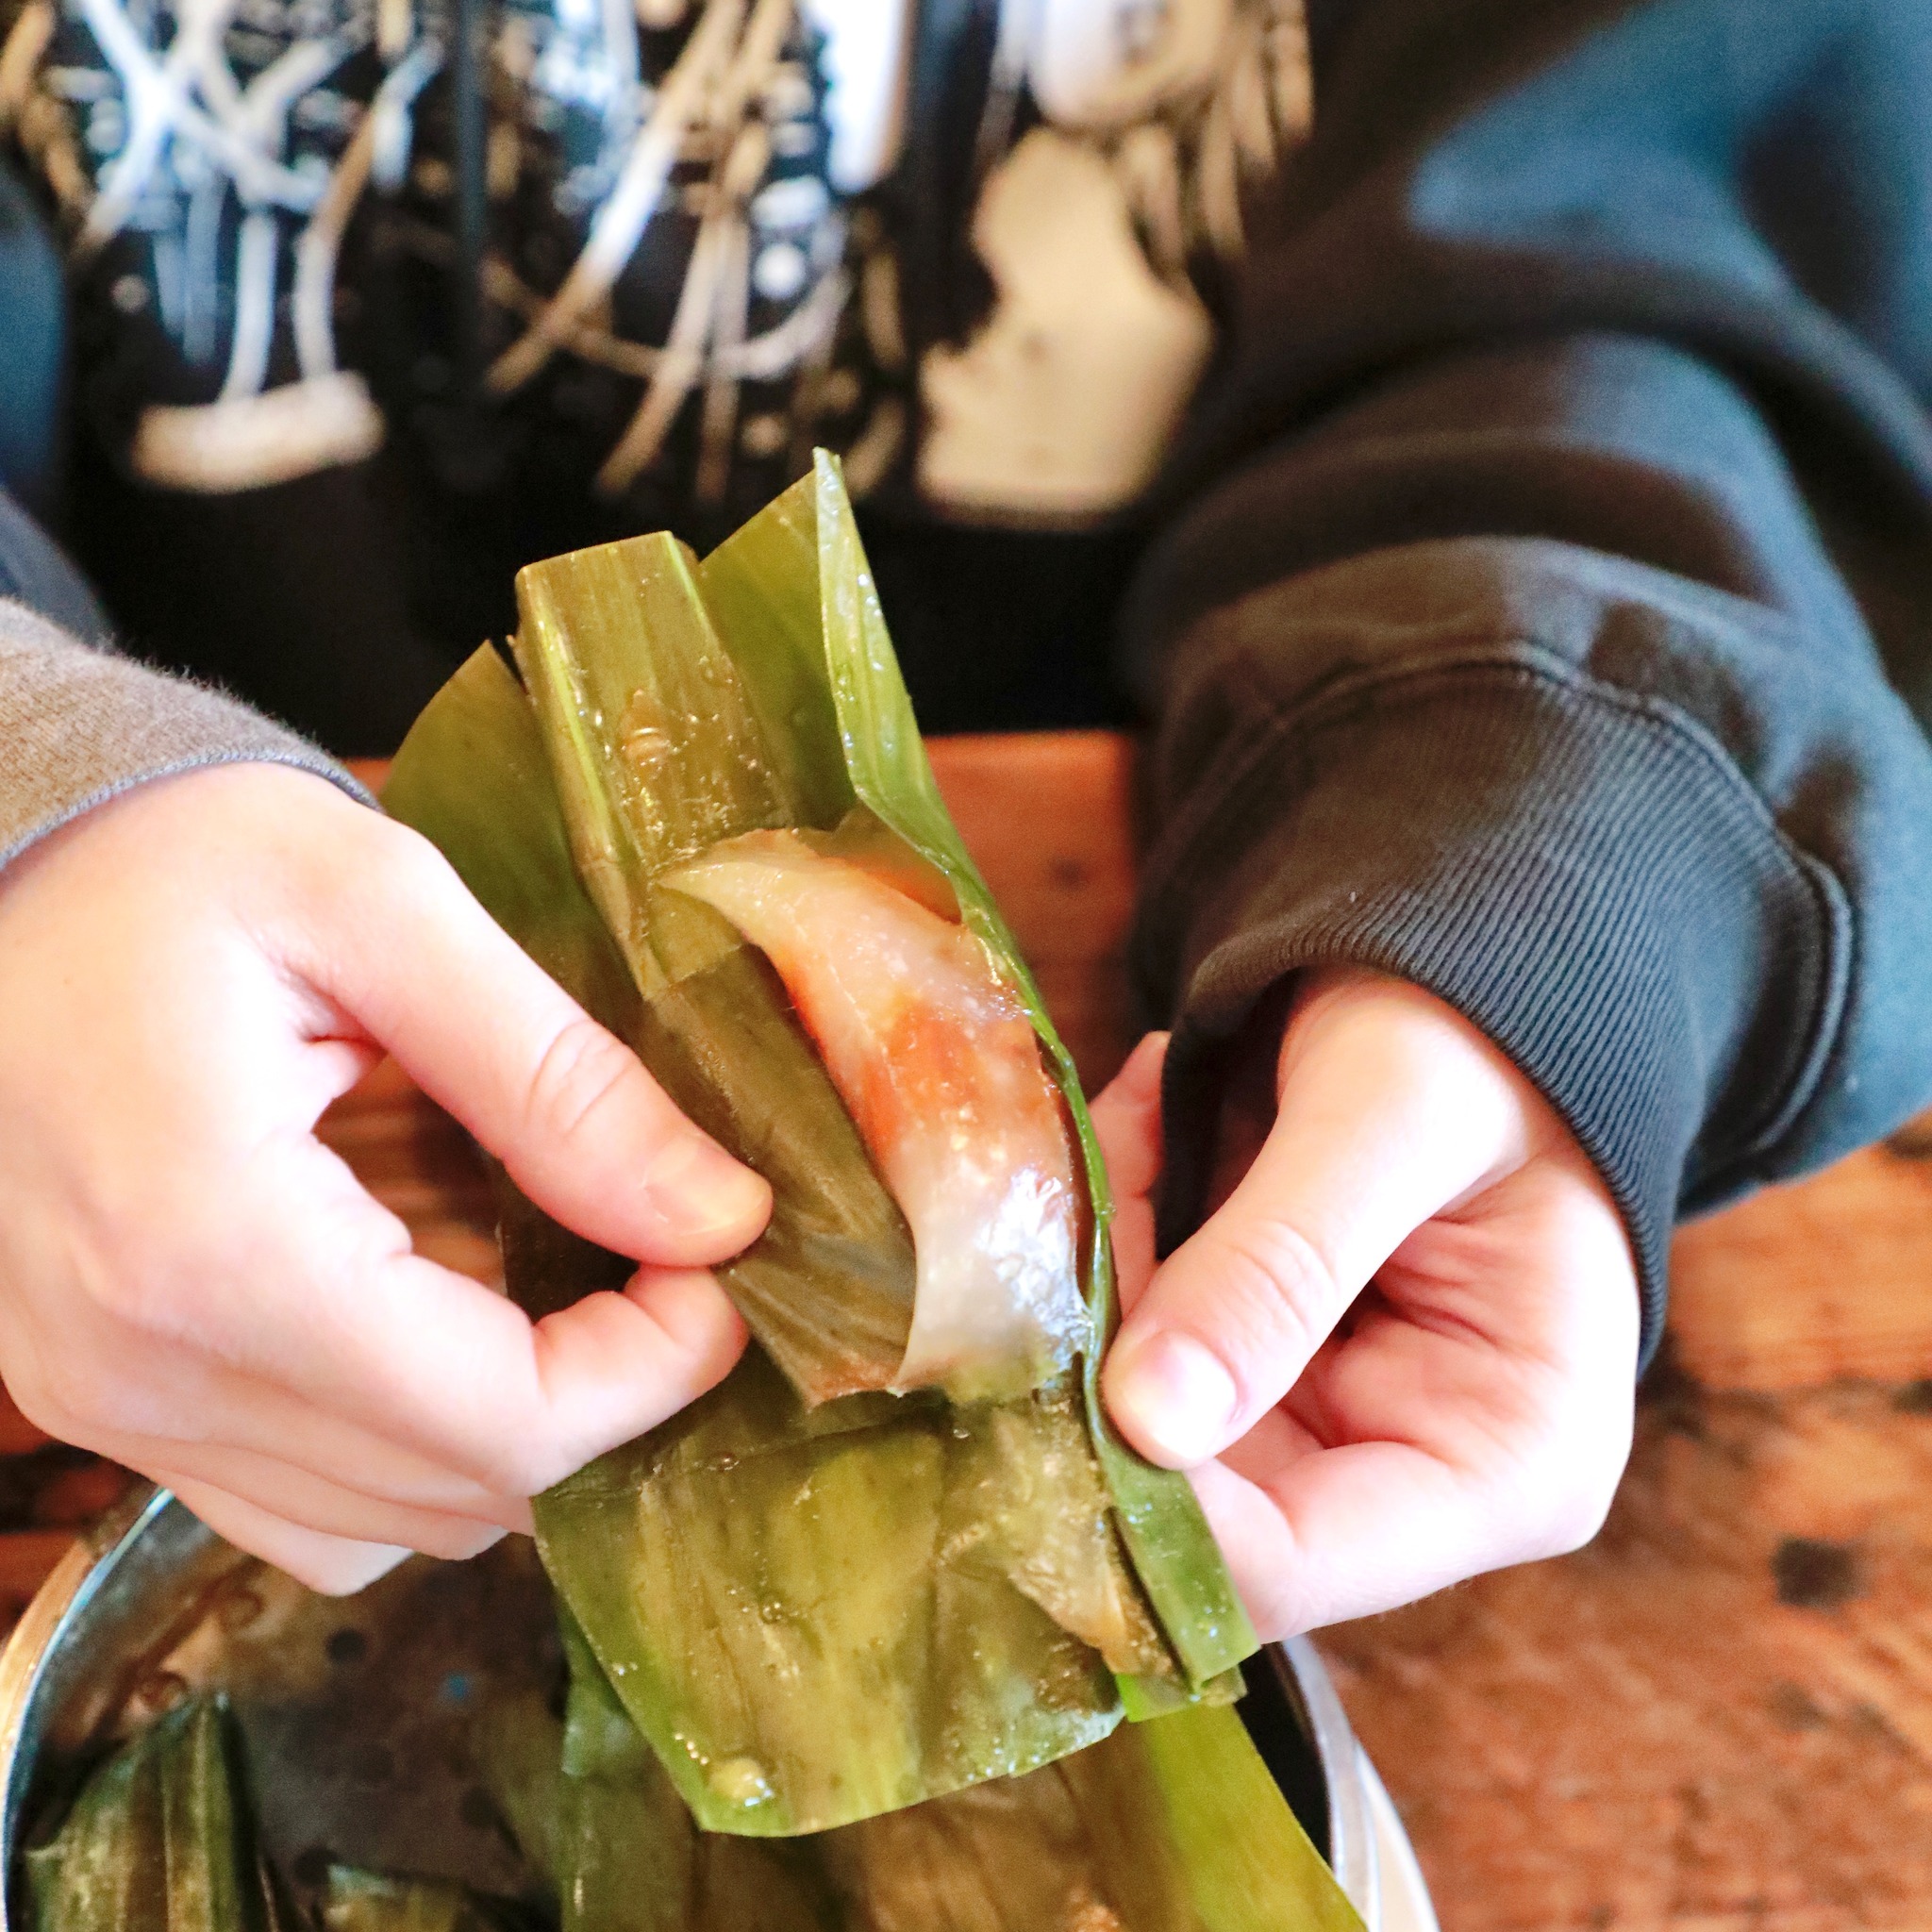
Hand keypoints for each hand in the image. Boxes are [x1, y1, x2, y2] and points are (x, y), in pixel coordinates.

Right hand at [0, 765, 767, 1592]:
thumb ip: (557, 1077)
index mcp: (213, 1247)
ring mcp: (109, 1402)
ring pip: (383, 1527)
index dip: (653, 1371)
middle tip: (666, 1263)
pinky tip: (449, 1319)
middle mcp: (143, 1369)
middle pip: (454, 1494)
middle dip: (605, 1398)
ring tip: (569, 1287)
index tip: (720, 1265)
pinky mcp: (105, 1396)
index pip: (499, 1425)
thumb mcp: (379, 907)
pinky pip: (297, 1503)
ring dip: (515, 1432)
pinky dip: (410, 1446)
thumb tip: (719, 1217)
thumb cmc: (168, 860)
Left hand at [1094, 968, 1638, 1637]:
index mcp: (1509, 1465)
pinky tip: (1140, 1135)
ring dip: (1102, 1284)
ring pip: (1140, 1423)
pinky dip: (1115, 1248)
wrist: (1472, 989)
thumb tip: (1146, 1422)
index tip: (1053, 1357)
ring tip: (1135, 1129)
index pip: (1289, 1568)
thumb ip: (1279, 1265)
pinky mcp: (1258, 1377)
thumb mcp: (1391, 1120)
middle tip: (1078, 1200)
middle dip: (1105, 1357)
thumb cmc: (1480, 1041)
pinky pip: (1139, 1352)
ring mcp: (1325, 1433)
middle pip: (1192, 1501)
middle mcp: (1414, 1481)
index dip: (1143, 1496)